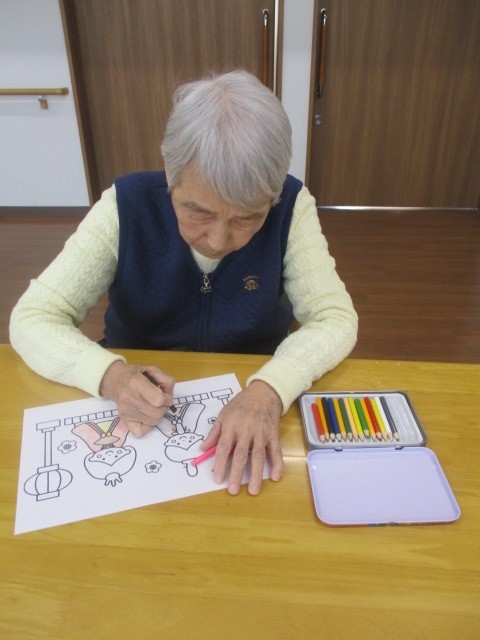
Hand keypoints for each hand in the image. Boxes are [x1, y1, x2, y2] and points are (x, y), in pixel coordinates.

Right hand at [99, 361, 174, 436]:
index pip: (159, 399)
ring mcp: (126, 411)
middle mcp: (129, 398)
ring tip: (154, 407)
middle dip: (164, 408)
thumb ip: (166, 381)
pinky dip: (147, 427)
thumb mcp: (153, 369)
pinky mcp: (124, 420)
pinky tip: (147, 416)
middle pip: (157, 413)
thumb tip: (169, 398)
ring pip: (152, 422)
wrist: (116, 380)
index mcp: (136, 382)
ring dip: (158, 416)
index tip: (166, 396)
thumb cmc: (137, 374)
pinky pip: (140, 432)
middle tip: (161, 402)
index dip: (167, 399)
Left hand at [201, 380, 283, 495]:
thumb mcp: (224, 414)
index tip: (217, 478)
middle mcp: (246, 430)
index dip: (220, 463)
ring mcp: (261, 433)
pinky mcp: (273, 434)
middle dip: (236, 473)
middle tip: (233, 490)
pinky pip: (276, 450)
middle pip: (241, 454)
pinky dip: (277, 463)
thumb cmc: (241, 403)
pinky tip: (275, 476)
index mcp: (231, 425)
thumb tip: (203, 449)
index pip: (224, 447)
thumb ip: (214, 432)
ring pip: (258, 455)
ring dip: (256, 473)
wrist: (264, 392)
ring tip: (253, 490)